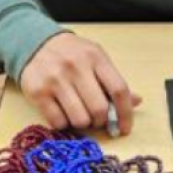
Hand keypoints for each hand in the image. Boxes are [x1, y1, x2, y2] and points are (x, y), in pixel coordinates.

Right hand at [19, 32, 141, 133]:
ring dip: (83, 124)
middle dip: (101, 121)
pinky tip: (63, 113)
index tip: (124, 129)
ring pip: (79, 119)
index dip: (125, 114)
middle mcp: (76, 66)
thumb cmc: (72, 54)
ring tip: (79, 114)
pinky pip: (58, 122)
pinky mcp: (38, 92)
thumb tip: (136, 102)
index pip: (119, 90)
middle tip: (97, 119)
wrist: (36, 43)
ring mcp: (55, 79)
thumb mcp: (96, 59)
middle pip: (99, 109)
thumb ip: (114, 81)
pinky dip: (64, 124)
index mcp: (96, 57)